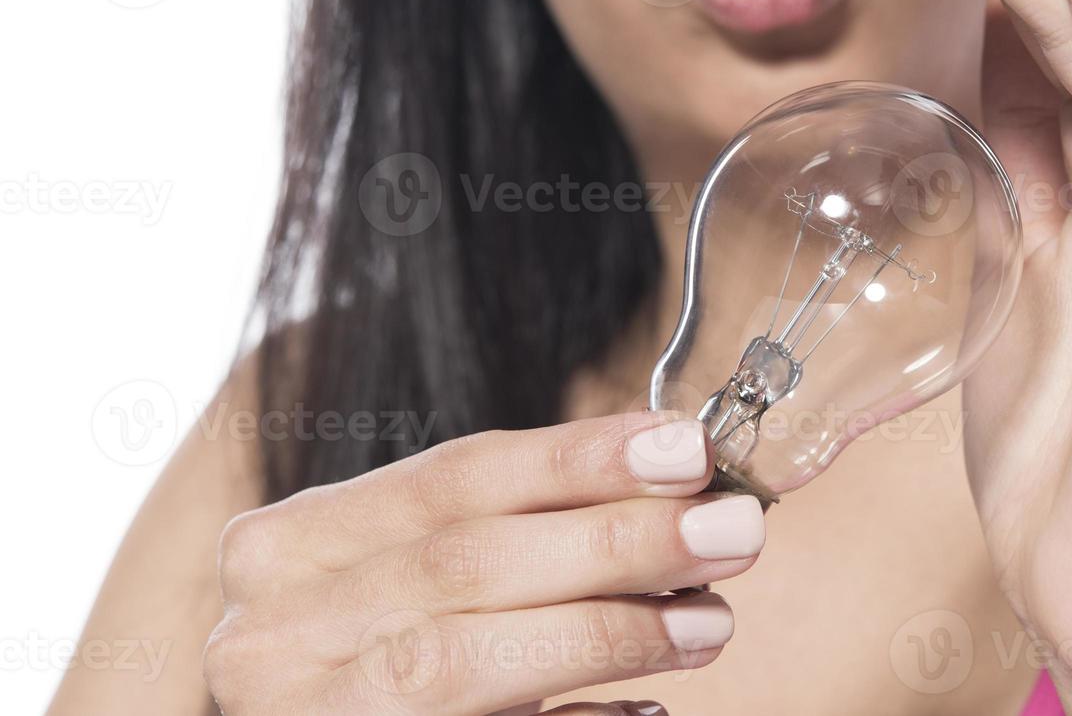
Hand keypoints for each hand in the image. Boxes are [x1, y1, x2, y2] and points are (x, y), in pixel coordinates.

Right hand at [203, 414, 763, 714]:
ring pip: (460, 660)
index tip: (687, 447)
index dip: (577, 458)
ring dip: (606, 632)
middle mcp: (274, 628)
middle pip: (464, 562)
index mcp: (291, 546)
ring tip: (710, 622)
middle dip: (614, 540)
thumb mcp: (418, 574)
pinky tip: (644, 709)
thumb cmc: (379, 652)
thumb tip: (681, 485)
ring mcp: (300, 714)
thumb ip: (520, 531)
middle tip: (732, 530)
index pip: (452, 476)